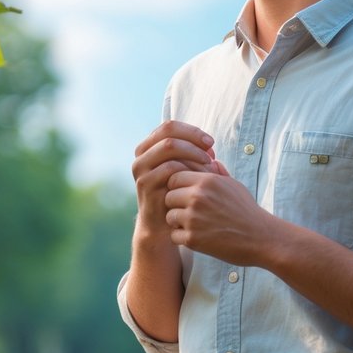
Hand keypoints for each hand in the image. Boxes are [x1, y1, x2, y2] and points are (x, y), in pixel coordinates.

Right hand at [132, 120, 216, 237]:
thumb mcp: (184, 171)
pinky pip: (169, 167)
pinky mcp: (145, 184)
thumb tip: (209, 144)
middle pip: (168, 133)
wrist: (162, 226)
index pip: (169, 126)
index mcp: (148, 148)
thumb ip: (192, 155)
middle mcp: (141, 156)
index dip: (192, 131)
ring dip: (193, 152)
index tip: (210, 142)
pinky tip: (200, 178)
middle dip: (193, 138)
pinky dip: (188, 169)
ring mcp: (141, 170)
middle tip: (211, 151)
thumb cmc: (178, 195)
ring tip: (209, 164)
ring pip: (169, 147)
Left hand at [165, 163, 274, 265]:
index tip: (186, 195)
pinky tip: (198, 237)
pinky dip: (183, 238)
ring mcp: (194, 218)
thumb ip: (217, 172)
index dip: (178, 186)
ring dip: (178, 222)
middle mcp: (198, 197)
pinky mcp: (193, 239)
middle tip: (190, 212)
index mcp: (207, 181)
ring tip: (195, 224)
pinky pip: (174, 235)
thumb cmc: (247, 210)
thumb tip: (209, 161)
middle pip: (168, 196)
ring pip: (169, 216)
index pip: (174, 177)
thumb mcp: (233, 185)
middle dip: (176, 204)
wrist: (261, 238)